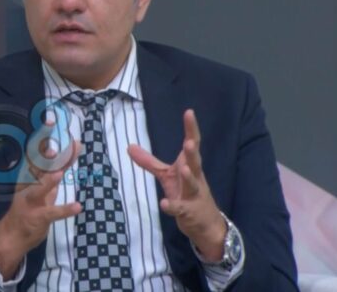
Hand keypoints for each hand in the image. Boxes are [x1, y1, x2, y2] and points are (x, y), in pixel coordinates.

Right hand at [0, 137, 81, 278]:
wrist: (12, 235)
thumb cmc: (31, 206)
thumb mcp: (45, 185)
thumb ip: (59, 167)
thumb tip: (73, 149)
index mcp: (30, 174)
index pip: (37, 151)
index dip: (42, 137)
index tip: (50, 121)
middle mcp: (28, 184)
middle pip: (37, 167)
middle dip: (46, 155)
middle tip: (58, 144)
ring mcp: (31, 201)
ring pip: (38, 190)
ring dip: (48, 182)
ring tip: (59, 174)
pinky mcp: (37, 217)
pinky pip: (51, 213)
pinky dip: (64, 210)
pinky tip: (77, 207)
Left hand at [127, 109, 225, 261]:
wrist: (207, 225)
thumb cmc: (187, 194)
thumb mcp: (167, 176)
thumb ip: (150, 162)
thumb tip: (129, 146)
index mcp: (190, 166)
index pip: (192, 145)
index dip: (191, 129)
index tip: (189, 112)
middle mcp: (195, 178)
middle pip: (195, 163)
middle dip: (192, 152)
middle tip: (189, 141)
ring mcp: (193, 196)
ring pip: (192, 185)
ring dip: (188, 177)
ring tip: (182, 168)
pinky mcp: (189, 212)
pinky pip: (180, 209)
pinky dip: (172, 206)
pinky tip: (164, 203)